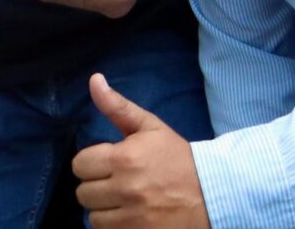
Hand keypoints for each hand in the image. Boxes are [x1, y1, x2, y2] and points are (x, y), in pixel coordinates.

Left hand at [72, 73, 208, 227]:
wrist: (214, 194)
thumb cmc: (178, 158)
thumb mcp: (150, 127)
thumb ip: (118, 106)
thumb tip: (94, 79)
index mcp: (124, 159)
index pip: (80, 165)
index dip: (91, 164)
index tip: (106, 165)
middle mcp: (126, 189)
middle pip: (83, 194)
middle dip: (96, 187)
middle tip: (116, 184)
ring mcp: (134, 218)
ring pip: (94, 218)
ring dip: (105, 210)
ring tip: (123, 201)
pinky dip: (115, 226)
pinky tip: (129, 216)